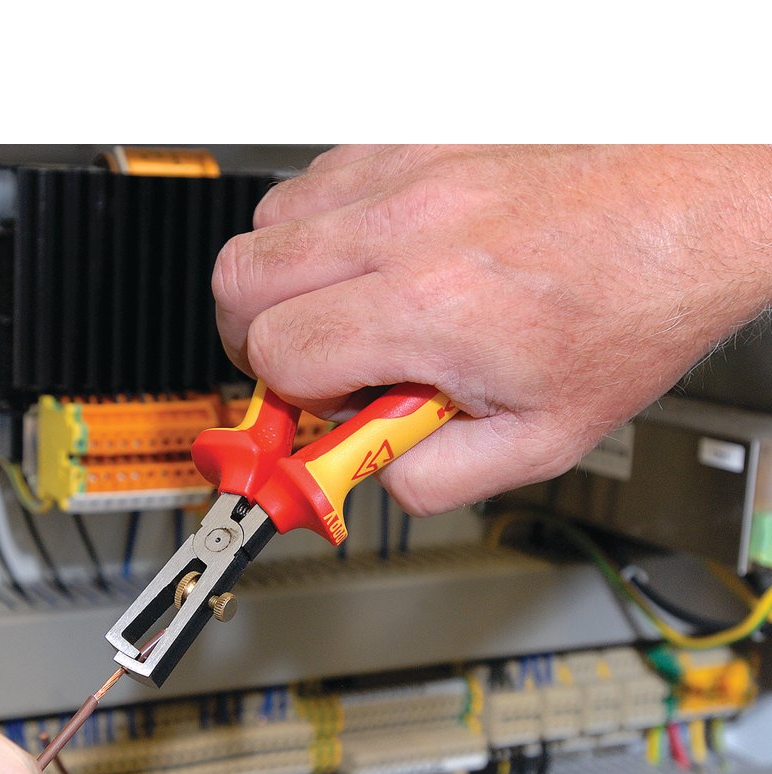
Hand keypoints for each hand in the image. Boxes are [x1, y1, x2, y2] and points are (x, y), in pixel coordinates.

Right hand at [213, 144, 771, 515]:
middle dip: (254, 338)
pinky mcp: (417, 137)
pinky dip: (323, 230)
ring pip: (269, 223)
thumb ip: (437, 477)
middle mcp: (406, 224)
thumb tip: (375, 473)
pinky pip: (321, 180)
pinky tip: (373, 260)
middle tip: (305, 365)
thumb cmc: (629, 310)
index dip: (287, 397)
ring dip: (285, 281)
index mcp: (431, 306)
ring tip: (346, 310)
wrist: (691, 211)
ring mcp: (408, 168)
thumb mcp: (543, 440)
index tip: (322, 410)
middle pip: (241, 278)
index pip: (279, 353)